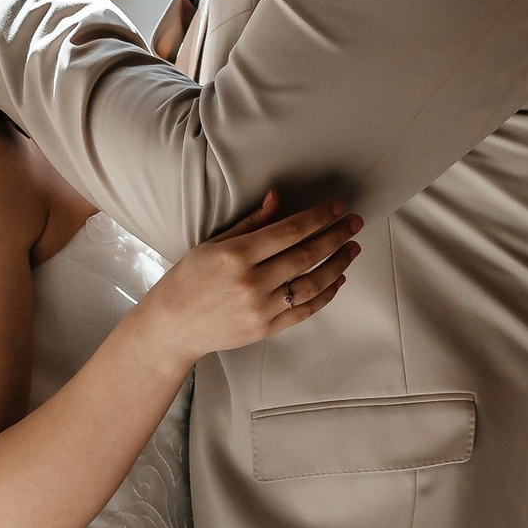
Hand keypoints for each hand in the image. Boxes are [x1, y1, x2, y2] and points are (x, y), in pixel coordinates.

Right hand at [144, 192, 360, 361]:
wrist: (173, 326)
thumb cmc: (190, 279)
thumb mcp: (213, 243)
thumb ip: (250, 223)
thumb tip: (279, 198)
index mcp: (235, 255)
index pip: (289, 230)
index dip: (318, 216)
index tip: (337, 206)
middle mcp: (250, 282)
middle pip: (306, 255)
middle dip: (336, 235)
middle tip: (355, 222)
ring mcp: (260, 309)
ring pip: (312, 283)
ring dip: (338, 264)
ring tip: (352, 248)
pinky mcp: (266, 329)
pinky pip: (305, 310)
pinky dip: (326, 294)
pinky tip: (338, 279)